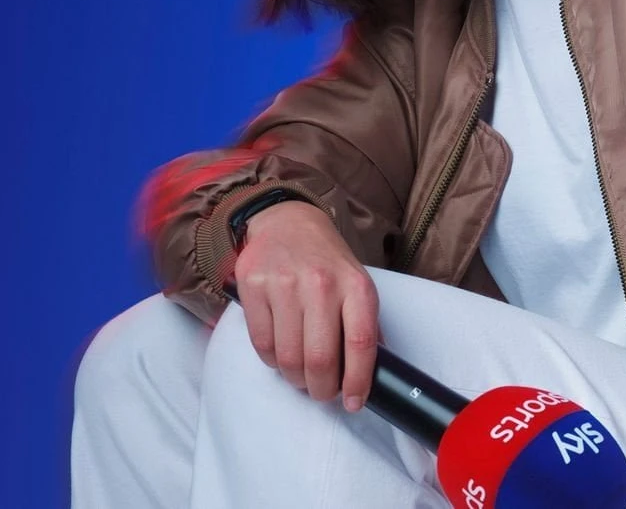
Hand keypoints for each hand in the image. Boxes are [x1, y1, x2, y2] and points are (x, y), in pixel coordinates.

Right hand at [231, 200, 378, 409]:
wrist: (288, 223)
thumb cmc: (327, 262)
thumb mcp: (357, 285)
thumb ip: (364, 325)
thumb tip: (372, 372)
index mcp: (355, 286)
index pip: (360, 343)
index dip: (358, 381)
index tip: (355, 402)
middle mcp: (321, 284)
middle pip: (320, 358)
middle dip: (322, 389)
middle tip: (322, 392)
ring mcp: (284, 284)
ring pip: (288, 358)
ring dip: (295, 378)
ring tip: (301, 374)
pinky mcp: (253, 286)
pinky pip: (261, 345)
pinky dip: (273, 361)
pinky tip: (281, 354)